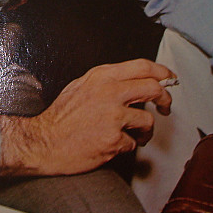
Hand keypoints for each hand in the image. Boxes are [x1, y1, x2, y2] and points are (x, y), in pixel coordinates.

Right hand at [0, 59, 174, 176]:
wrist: (42, 142)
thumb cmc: (59, 118)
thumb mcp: (79, 87)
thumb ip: (105, 82)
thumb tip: (133, 81)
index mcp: (101, 77)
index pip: (143, 66)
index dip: (162, 72)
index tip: (169, 79)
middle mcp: (109, 92)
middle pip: (154, 88)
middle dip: (165, 99)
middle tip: (165, 107)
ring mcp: (112, 116)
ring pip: (148, 120)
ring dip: (146, 131)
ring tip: (137, 135)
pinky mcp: (114, 138)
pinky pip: (133, 143)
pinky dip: (126, 146)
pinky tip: (113, 145)